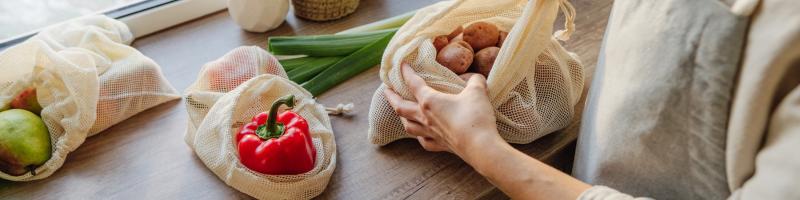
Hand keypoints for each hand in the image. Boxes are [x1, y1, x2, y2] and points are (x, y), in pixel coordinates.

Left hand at [384, 63, 502, 154]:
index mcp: (430, 101)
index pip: (413, 83)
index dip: (406, 73)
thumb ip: (475, 81)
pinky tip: (421, 134)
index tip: (401, 65)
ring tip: (400, 112)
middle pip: (401, 107)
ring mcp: (430, 133)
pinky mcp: (439, 146)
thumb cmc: (475, 117)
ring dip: (402, 117)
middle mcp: (425, 117)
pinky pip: (423, 140)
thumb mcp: (477, 92)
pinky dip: (419, 135)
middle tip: (386, 90)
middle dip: (392, 97)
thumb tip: (475, 77)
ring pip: (408, 126)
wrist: (480, 147)